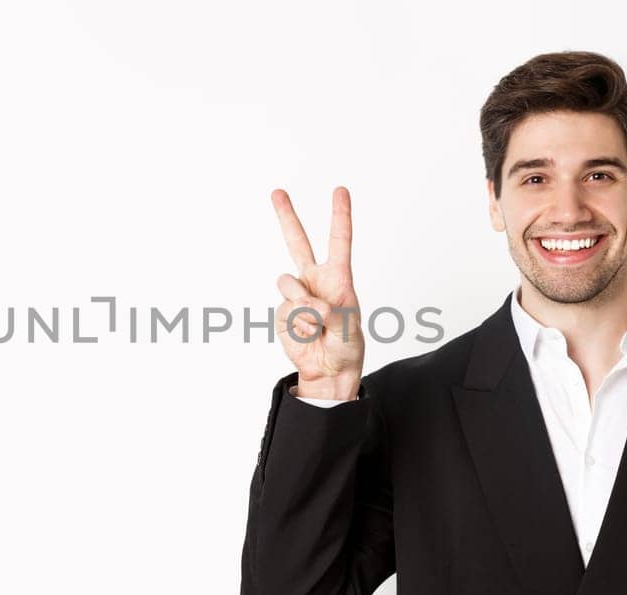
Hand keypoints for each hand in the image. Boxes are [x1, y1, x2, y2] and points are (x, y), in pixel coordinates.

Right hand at [271, 186, 364, 400]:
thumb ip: (330, 312)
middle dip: (286, 216)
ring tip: (316, 322)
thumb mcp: (348, 329)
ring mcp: (296, 294)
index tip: (340, 191)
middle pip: (297, 242)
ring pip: (286, 281)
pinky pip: (285, 308)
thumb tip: (308, 304)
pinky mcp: (283, 311)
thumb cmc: (346, 346)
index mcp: (338, 277)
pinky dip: (297, 323)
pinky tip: (307, 334)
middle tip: (277, 192)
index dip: (339, 216)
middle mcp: (315, 280)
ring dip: (301, 303)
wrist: (327, 370)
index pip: (339, 241)